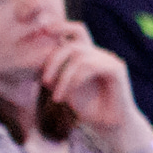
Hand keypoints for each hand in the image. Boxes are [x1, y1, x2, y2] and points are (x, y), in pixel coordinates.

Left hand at [36, 24, 140, 143]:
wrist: (110, 126)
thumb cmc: (88, 108)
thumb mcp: (65, 87)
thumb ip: (56, 72)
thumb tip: (36, 59)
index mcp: (88, 55)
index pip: (75, 31)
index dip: (60, 26)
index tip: (41, 28)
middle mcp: (100, 54)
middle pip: (75, 40)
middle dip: (55, 57)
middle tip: (43, 80)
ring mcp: (109, 60)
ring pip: (79, 55)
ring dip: (62, 77)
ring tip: (55, 96)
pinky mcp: (116, 69)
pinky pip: (90, 66)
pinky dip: (73, 81)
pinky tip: (66, 96)